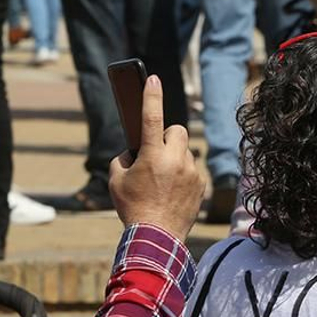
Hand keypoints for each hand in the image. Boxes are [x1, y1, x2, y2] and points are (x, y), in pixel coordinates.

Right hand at [108, 75, 203, 240]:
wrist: (157, 238)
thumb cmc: (133, 208)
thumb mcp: (116, 181)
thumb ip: (122, 159)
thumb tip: (133, 153)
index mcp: (151, 155)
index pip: (152, 117)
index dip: (151, 95)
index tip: (153, 79)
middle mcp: (175, 159)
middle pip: (177, 130)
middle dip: (166, 137)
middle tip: (156, 152)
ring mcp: (191, 172)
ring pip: (185, 151)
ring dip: (175, 157)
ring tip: (163, 179)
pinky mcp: (201, 185)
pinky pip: (192, 170)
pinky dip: (183, 175)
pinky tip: (173, 191)